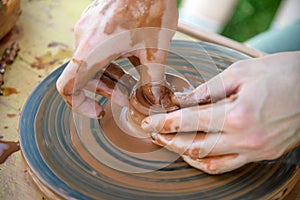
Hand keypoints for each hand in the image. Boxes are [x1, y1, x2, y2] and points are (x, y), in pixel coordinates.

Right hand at [56, 0, 177, 117]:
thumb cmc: (151, 7)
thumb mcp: (155, 50)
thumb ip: (154, 80)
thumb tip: (156, 103)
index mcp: (92, 49)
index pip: (68, 86)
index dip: (79, 104)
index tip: (98, 110)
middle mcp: (83, 38)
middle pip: (83, 75)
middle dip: (104, 89)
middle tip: (126, 96)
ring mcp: (87, 27)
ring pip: (91, 61)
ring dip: (109, 75)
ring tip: (132, 79)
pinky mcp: (95, 20)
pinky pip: (96, 46)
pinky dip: (109, 59)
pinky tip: (132, 59)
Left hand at [142, 51, 299, 173]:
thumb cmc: (281, 73)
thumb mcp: (239, 73)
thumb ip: (206, 90)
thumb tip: (182, 100)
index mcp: (238, 115)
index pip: (189, 122)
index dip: (165, 123)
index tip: (150, 122)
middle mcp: (246, 139)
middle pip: (195, 146)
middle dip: (169, 140)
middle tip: (155, 134)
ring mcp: (255, 150)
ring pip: (209, 162)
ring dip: (185, 154)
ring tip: (172, 143)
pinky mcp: (263, 154)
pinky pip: (228, 166)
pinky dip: (207, 162)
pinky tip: (197, 154)